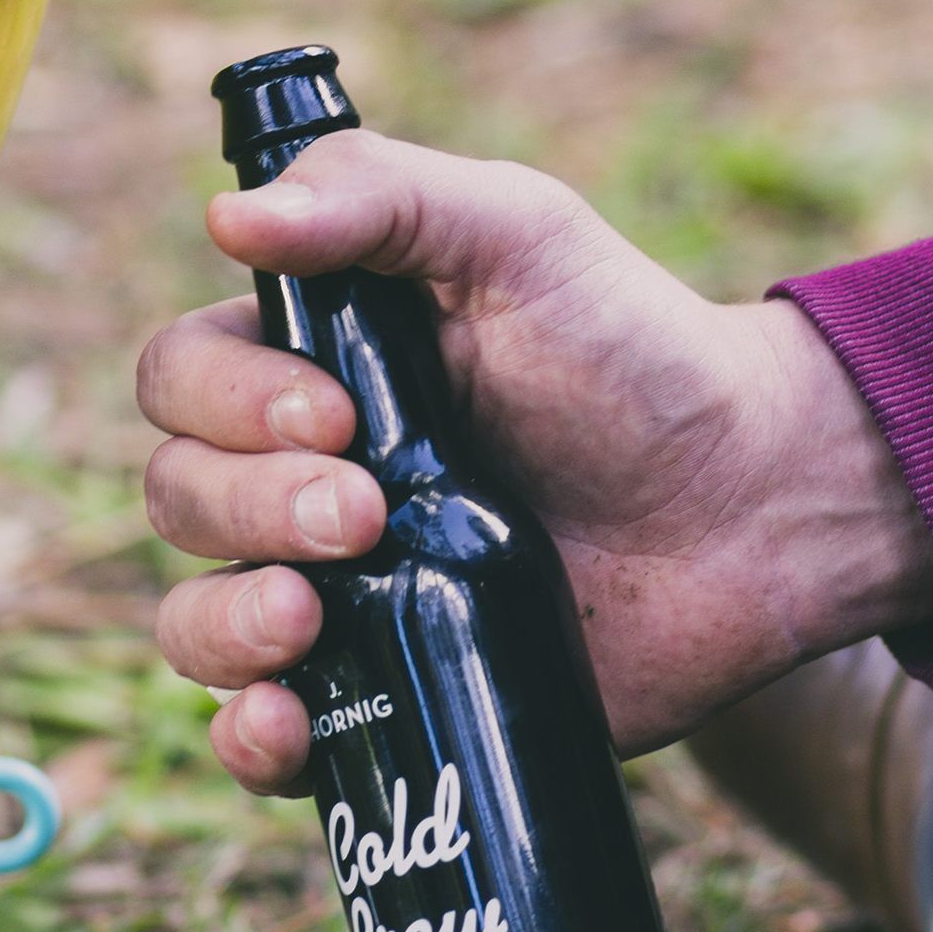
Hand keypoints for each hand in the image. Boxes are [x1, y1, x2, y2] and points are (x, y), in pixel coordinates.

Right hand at [138, 133, 932, 795]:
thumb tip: (234, 217)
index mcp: (307, 362)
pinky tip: (287, 722)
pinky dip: (246, 736)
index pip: (181, 377)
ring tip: (312, 617)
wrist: (754, 505)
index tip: (334, 414)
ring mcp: (335, 591)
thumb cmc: (631, 349)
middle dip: (250, 504)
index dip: (224, 400)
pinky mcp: (383, 693)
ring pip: (191, 618)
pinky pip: (257, 734)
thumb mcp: (516, 233)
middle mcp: (297, 476)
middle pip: (178, 494)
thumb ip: (380, 195)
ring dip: (227, 622)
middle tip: (368, 510)